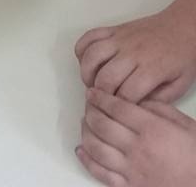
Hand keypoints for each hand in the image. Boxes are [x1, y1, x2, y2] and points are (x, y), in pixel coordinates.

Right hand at [75, 0, 195, 103]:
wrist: (181, 27)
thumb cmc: (181, 58)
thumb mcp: (178, 85)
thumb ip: (158, 101)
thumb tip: (135, 109)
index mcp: (151, 69)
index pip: (126, 95)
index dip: (119, 108)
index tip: (118, 112)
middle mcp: (132, 53)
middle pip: (105, 78)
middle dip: (101, 95)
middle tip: (102, 101)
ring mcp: (120, 38)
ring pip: (92, 56)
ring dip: (86, 73)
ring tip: (91, 84)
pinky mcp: (113, 29)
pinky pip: (89, 36)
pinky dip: (81, 49)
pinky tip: (86, 61)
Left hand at [77, 87, 195, 186]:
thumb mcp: (184, 124)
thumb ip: (159, 108)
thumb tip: (137, 100)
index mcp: (152, 129)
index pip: (116, 108)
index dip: (99, 98)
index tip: (92, 93)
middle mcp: (138, 148)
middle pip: (102, 124)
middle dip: (90, 111)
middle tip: (88, 105)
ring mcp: (132, 170)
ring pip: (96, 147)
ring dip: (86, 132)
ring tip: (85, 123)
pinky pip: (101, 173)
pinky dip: (87, 160)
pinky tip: (81, 150)